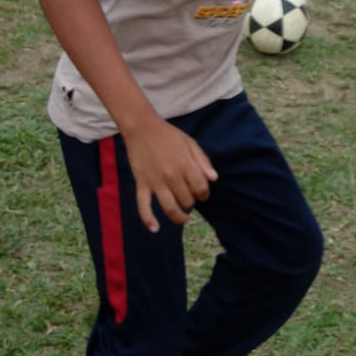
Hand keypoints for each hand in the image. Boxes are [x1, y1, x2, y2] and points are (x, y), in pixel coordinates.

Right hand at [123, 118, 217, 232]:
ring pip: (170, 208)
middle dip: (191, 201)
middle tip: (189, 197)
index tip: (202, 193)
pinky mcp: (141, 184)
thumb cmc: (168, 134)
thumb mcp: (190, 142)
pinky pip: (143, 207)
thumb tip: (214, 179)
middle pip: (187, 200)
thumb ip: (203, 161)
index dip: (204, 194)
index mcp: (185, 165)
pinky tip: (155, 229)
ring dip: (179, 217)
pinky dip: (148, 220)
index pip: (201, 188)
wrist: (142, 127)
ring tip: (183, 218)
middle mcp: (172, 176)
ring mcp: (155, 182)